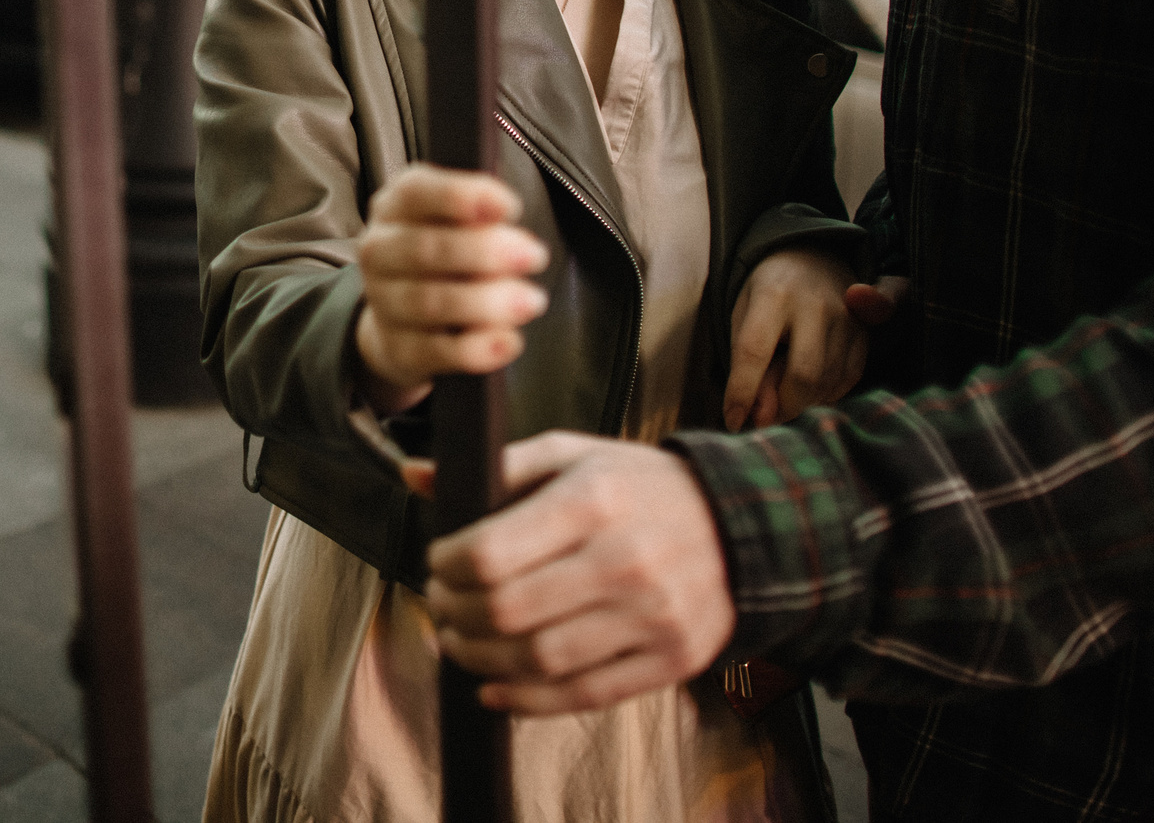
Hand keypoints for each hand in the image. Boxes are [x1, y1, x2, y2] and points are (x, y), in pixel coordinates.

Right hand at [353, 164, 548, 415]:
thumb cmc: (445, 257)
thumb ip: (476, 214)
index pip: (415, 192)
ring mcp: (383, 302)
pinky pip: (436, 351)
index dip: (462, 196)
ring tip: (532, 300)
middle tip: (535, 256)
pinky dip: (477, 348)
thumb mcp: (455, 221)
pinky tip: (510, 341)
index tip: (511, 207)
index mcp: (394, 207)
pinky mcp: (397, 348)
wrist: (405, 318)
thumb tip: (502, 217)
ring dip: (487, 302)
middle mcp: (379, 251)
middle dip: (485, 252)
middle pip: (425, 248)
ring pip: (431, 301)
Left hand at [402, 432, 732, 714]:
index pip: (490, 552)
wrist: (737, 524)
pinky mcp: (670, 659)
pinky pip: (583, 694)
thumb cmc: (638, 486)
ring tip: (460, 640)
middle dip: (454, 613)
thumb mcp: (573, 454)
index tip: (437, 561)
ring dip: (479, 659)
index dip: (445, 565)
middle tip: (440, 603)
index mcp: (594, 500)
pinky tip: (494, 687)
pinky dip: (526, 700)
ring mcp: (652, 616)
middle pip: (506, 611)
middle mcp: (625, 560)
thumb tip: (416, 476)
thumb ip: (498, 465)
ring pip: (539, 660)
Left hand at [722, 250, 886, 430]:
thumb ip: (746, 364)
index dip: (742, 392)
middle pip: (802, 376)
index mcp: (773, 294)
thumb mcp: (744, 315)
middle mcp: (815, 306)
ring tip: (783, 392)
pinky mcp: (864, 334)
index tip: (732, 420)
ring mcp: (846, 319)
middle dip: (781, 406)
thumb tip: (758, 417)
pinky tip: (808, 387)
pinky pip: (846, 382)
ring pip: (826, 384)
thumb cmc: (767, 292)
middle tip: (764, 413)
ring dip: (801, 403)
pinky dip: (824, 395)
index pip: (754, 352)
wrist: (814, 257)